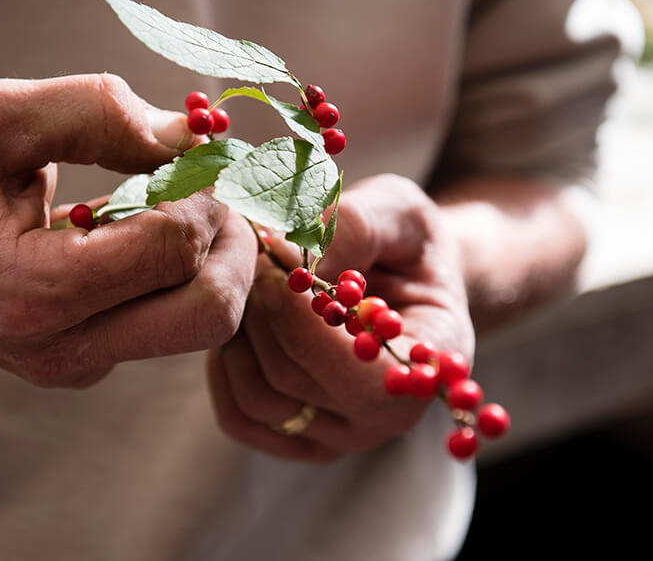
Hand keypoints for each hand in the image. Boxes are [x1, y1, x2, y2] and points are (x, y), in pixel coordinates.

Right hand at [0, 74, 256, 386]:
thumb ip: (97, 113)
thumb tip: (196, 132)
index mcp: (28, 293)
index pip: (170, 249)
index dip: (199, 188)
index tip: (188, 147)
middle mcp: (60, 349)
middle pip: (211, 313)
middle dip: (232, 238)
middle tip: (213, 182)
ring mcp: (79, 364)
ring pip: (206, 323)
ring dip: (220, 254)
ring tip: (187, 197)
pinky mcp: (93, 360)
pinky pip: (175, 321)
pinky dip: (191, 271)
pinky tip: (157, 225)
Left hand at [207, 174, 473, 461]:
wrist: (405, 273)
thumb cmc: (404, 240)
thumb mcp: (395, 212)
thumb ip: (352, 228)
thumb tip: (287, 252)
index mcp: (426, 365)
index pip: (358, 375)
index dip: (301, 320)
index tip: (274, 260)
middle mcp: (387, 418)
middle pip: (292, 382)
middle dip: (262, 311)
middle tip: (256, 257)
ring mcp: (341, 436)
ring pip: (257, 400)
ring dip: (240, 334)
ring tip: (255, 283)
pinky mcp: (299, 439)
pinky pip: (238, 416)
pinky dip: (226, 366)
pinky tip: (243, 321)